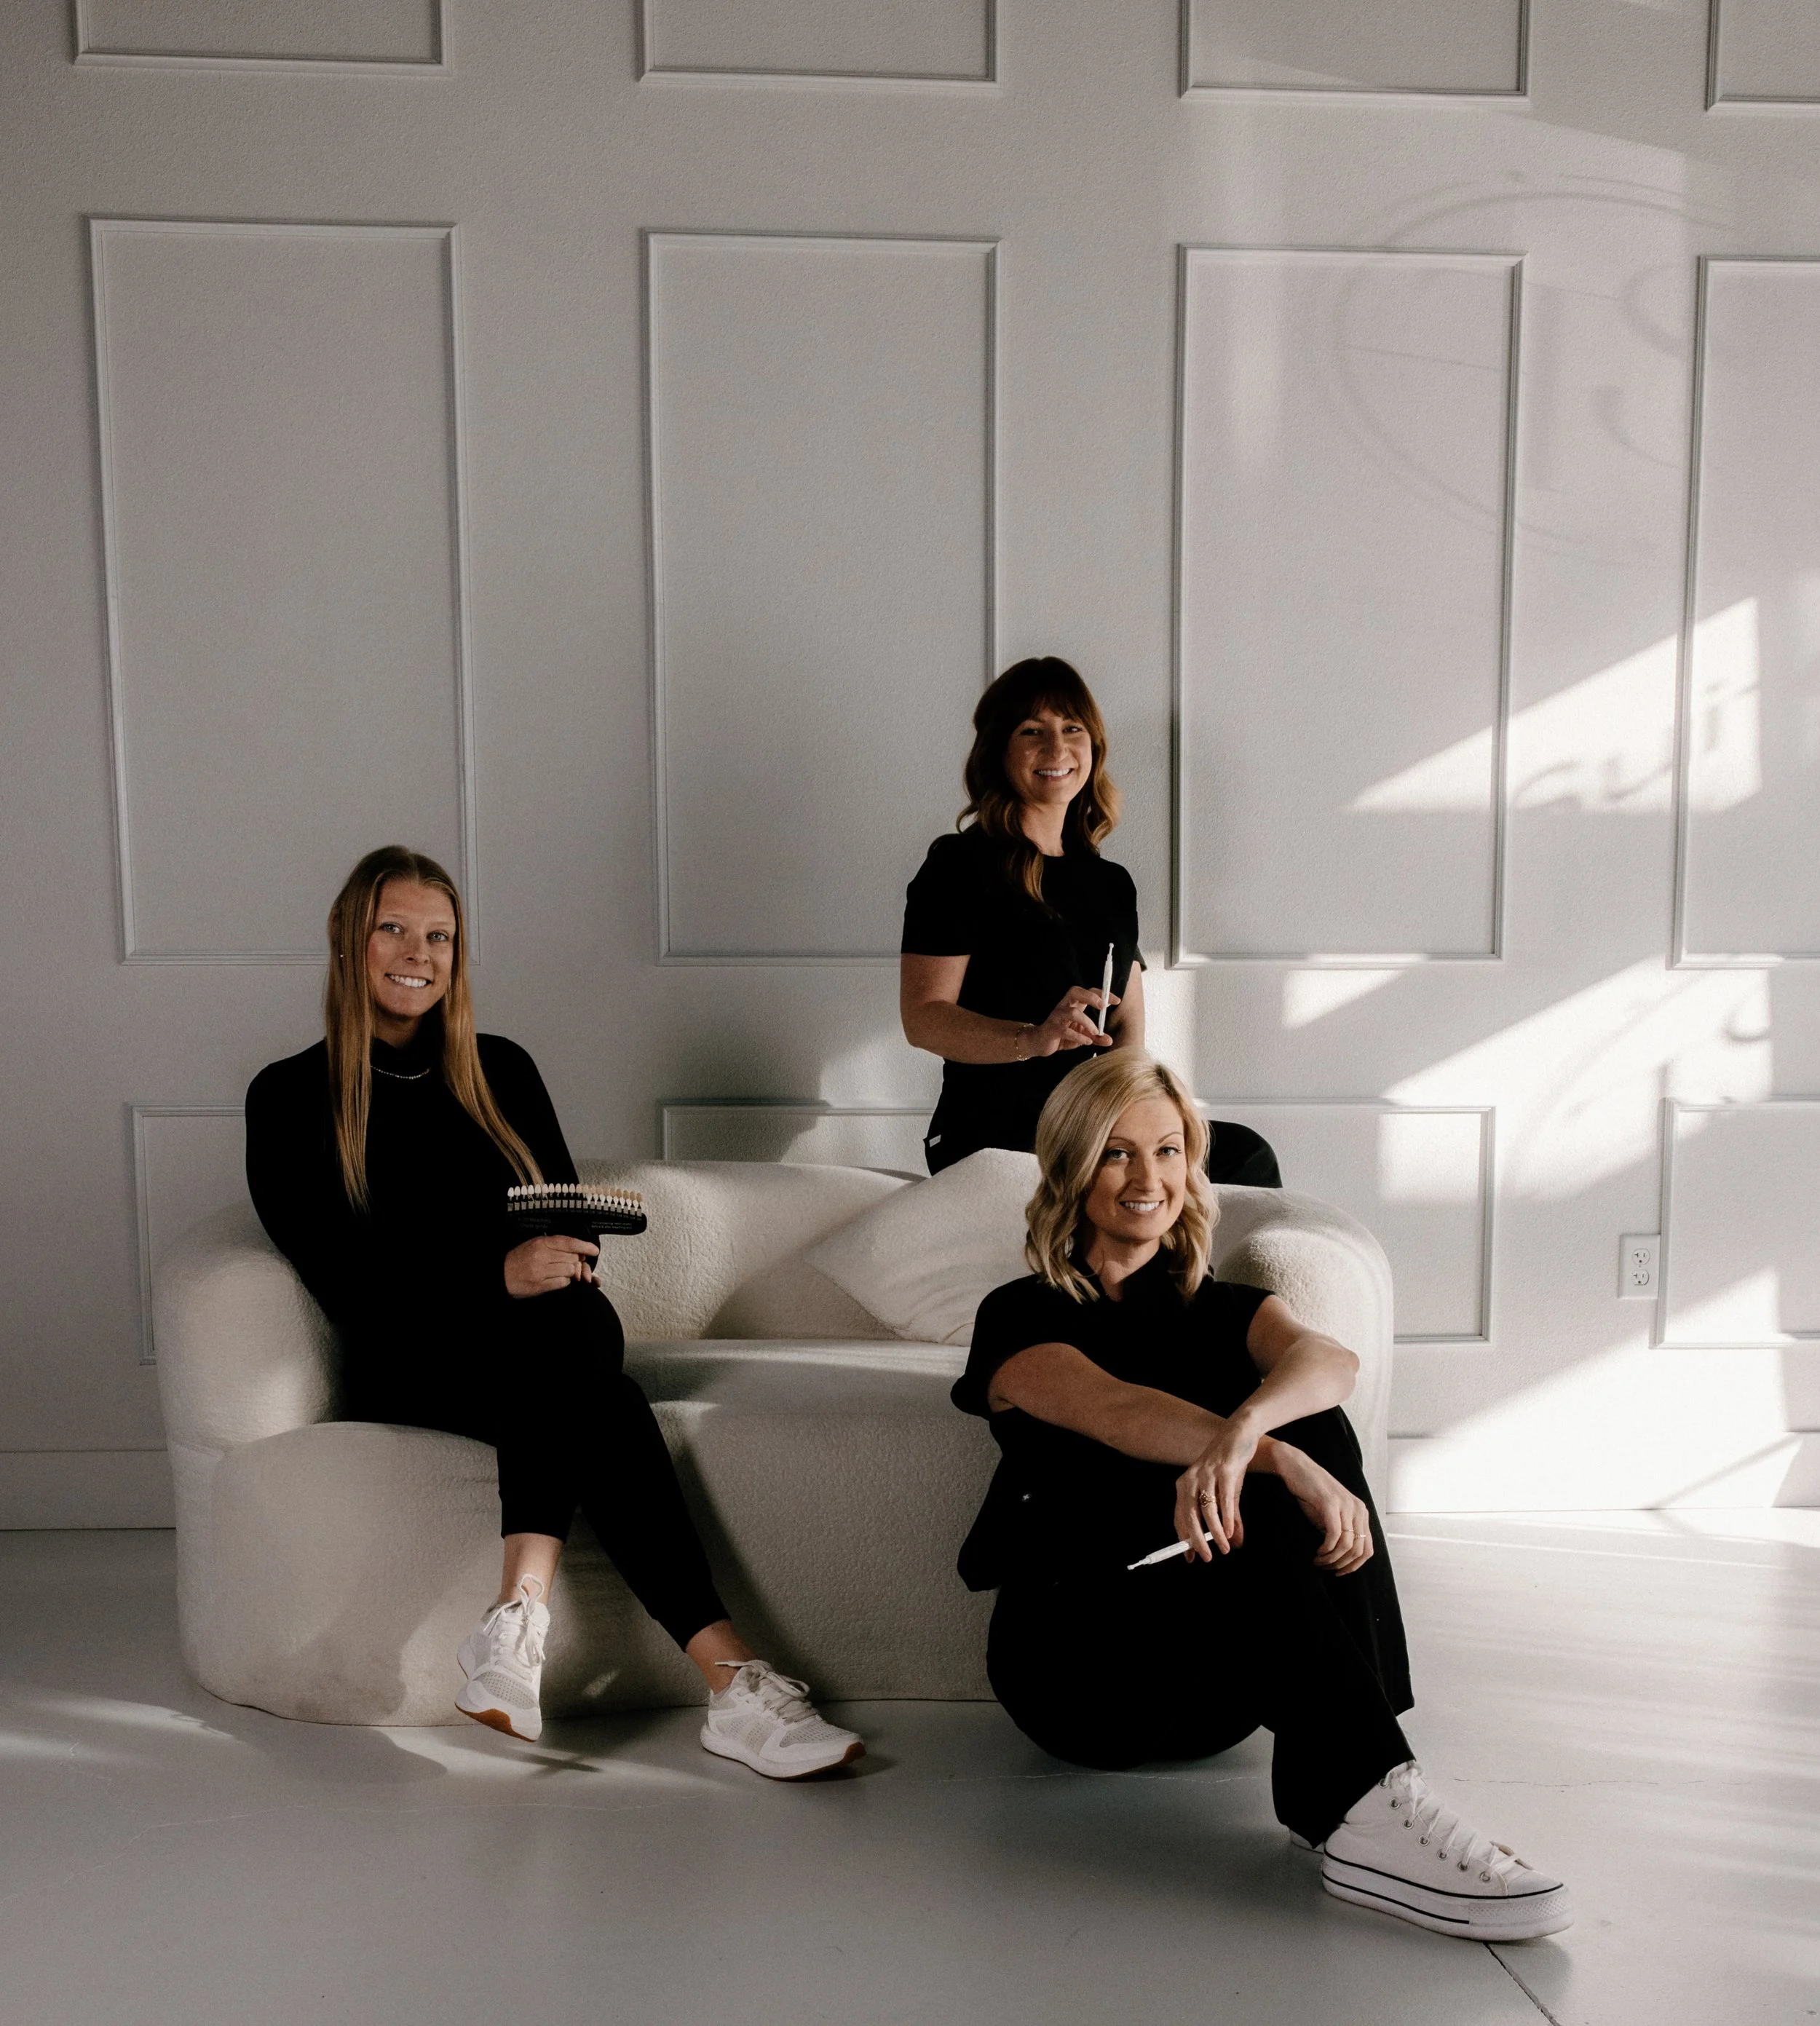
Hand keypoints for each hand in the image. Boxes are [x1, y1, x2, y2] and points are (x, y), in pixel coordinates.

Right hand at [505, 1234, 598, 1298]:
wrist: (502, 1275)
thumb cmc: (520, 1259)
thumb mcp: (535, 1244)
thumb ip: (555, 1245)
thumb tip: (577, 1251)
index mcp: (541, 1243)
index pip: (569, 1243)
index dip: (584, 1246)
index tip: (594, 1250)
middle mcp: (542, 1255)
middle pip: (573, 1258)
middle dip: (577, 1263)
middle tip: (573, 1265)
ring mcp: (541, 1271)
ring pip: (570, 1271)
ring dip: (570, 1273)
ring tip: (561, 1272)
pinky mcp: (540, 1285)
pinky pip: (563, 1283)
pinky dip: (564, 1282)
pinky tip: (557, 1280)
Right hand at [1026, 986, 1117, 1057]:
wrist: (1040, 1043)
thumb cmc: (1062, 1036)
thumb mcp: (1082, 1036)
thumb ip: (1096, 1037)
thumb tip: (1110, 1040)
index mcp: (1073, 1004)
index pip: (1088, 991)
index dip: (1102, 994)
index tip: (1117, 1001)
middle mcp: (1064, 1007)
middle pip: (1075, 992)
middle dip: (1091, 997)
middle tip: (1103, 1007)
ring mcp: (1057, 1017)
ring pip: (1073, 1013)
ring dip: (1087, 1022)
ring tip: (1095, 1032)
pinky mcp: (1052, 1029)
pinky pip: (1066, 1030)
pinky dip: (1079, 1036)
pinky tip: (1087, 1042)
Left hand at [1174, 1416, 1261, 1559]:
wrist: (1241, 1433)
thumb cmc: (1230, 1465)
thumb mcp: (1228, 1493)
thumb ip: (1230, 1519)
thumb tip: (1234, 1543)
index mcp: (1185, 1485)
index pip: (1179, 1517)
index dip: (1183, 1539)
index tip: (1190, 1558)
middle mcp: (1191, 1479)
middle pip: (1189, 1516)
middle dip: (1197, 1541)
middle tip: (1206, 1558)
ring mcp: (1207, 1474)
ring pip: (1206, 1510)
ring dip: (1215, 1532)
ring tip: (1224, 1548)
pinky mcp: (1224, 1470)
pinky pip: (1223, 1499)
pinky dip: (1226, 1518)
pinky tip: (1230, 1532)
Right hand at [1273, 1444, 1374, 1574]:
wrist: (1297, 1468)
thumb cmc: (1312, 1493)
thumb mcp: (1332, 1514)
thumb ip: (1342, 1530)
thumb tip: (1342, 1558)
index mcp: (1361, 1513)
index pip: (1368, 1549)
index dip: (1354, 1566)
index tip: (1339, 1572)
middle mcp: (1358, 1509)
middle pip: (1359, 1550)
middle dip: (1342, 1565)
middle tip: (1325, 1567)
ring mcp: (1346, 1505)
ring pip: (1348, 1546)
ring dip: (1332, 1559)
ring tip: (1318, 1561)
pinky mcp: (1330, 1503)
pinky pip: (1335, 1535)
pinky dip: (1326, 1549)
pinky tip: (1318, 1551)